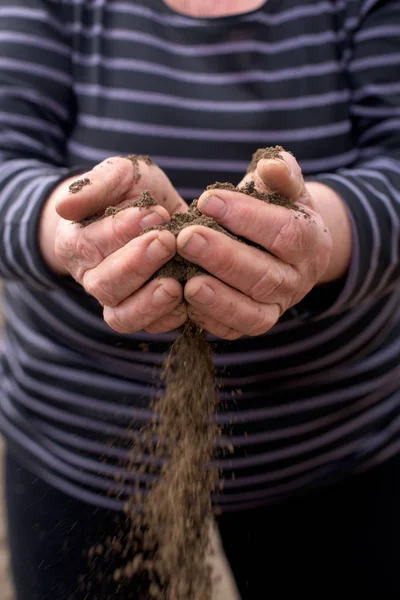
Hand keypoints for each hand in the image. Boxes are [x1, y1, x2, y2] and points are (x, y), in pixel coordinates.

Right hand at [39, 156, 188, 333]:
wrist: (154, 213)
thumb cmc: (131, 192)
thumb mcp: (119, 175)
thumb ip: (97, 184)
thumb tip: (64, 207)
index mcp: (77, 242)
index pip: (90, 243)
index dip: (120, 231)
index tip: (152, 214)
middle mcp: (93, 278)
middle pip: (105, 285)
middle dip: (137, 265)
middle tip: (166, 242)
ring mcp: (118, 300)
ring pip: (123, 316)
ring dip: (149, 303)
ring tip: (175, 284)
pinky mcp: (146, 314)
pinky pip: (152, 326)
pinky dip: (170, 316)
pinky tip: (189, 296)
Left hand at [175, 151, 349, 339]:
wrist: (284, 246)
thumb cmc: (276, 209)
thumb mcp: (285, 187)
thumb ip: (282, 173)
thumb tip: (272, 163)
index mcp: (311, 241)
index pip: (284, 232)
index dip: (246, 217)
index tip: (206, 201)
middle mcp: (298, 280)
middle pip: (264, 275)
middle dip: (223, 258)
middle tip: (185, 239)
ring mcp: (278, 306)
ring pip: (252, 310)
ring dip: (218, 298)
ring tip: (187, 282)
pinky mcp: (255, 323)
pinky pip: (235, 329)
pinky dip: (211, 319)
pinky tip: (185, 301)